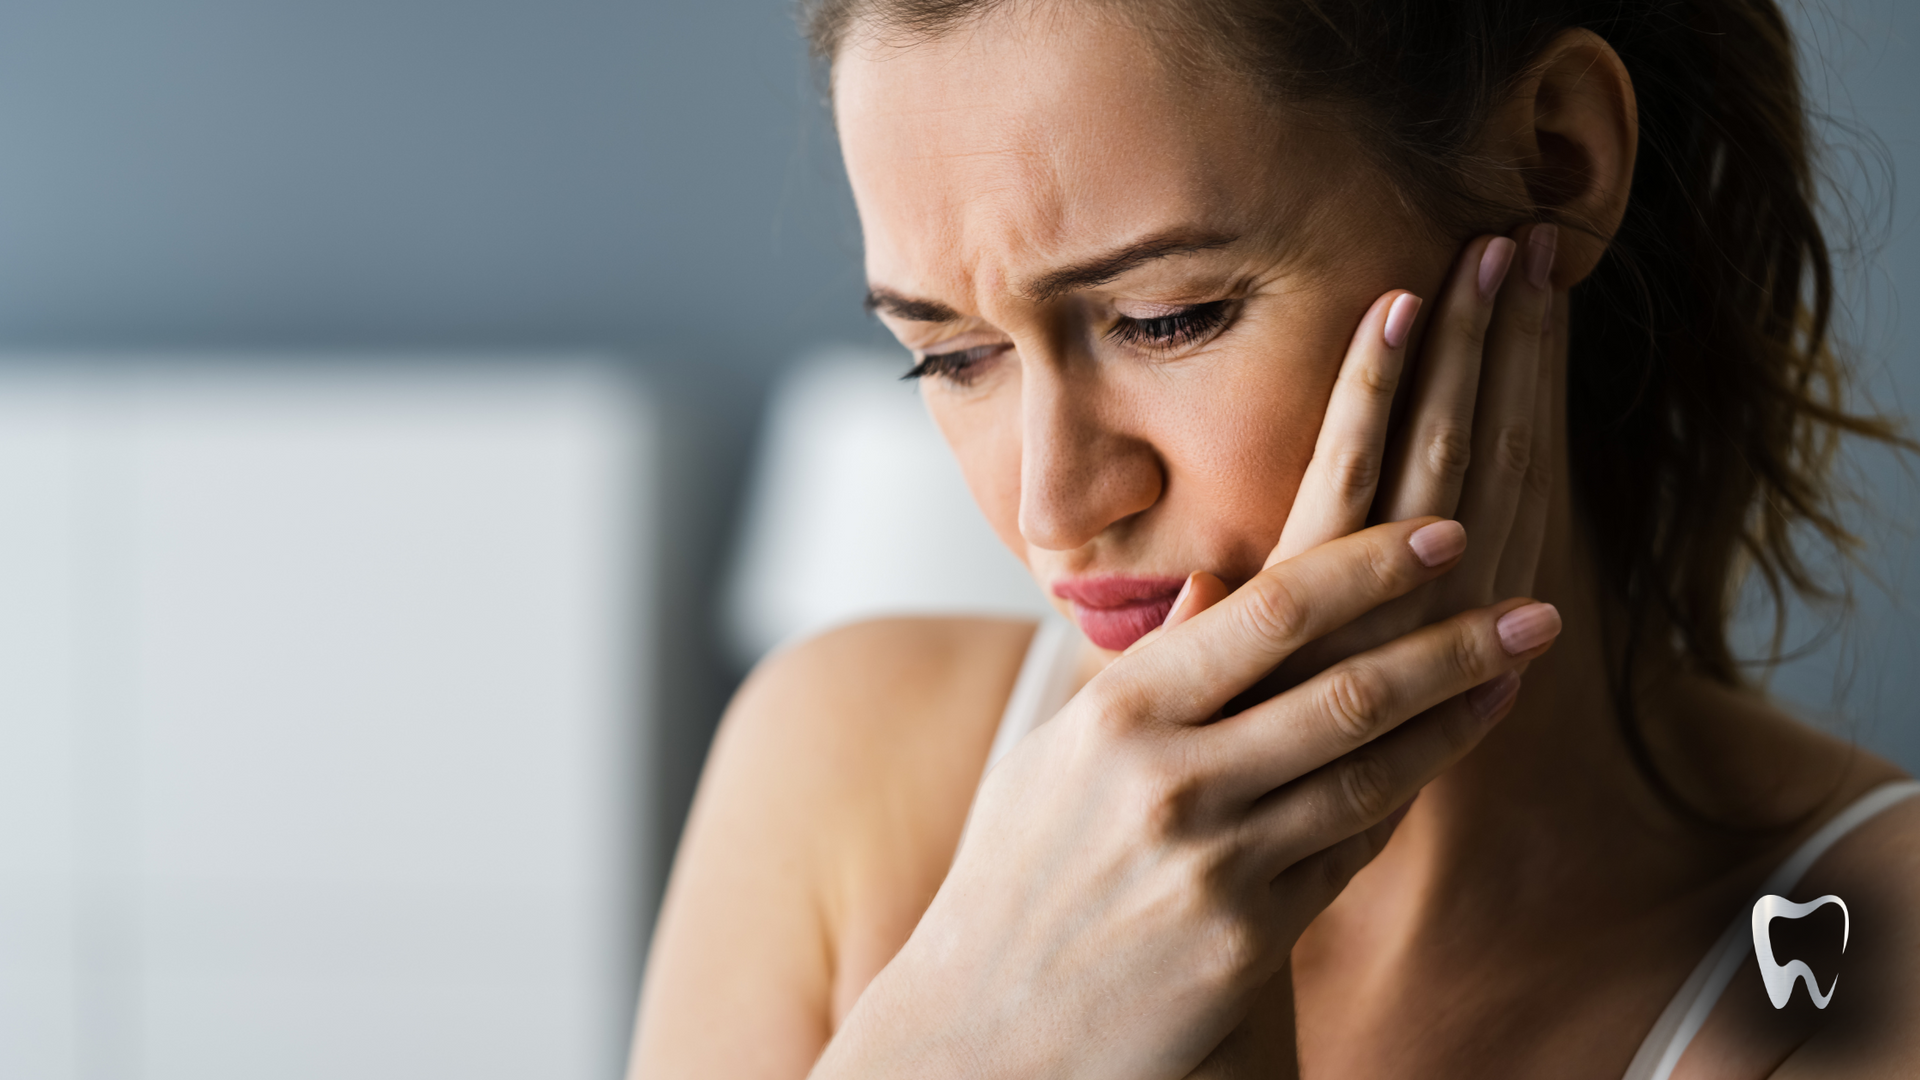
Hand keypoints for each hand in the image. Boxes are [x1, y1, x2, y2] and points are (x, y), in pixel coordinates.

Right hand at [807, 271, 1561, 1079]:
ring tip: (1522, 657)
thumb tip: (1215, 588)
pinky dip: (1414, 791)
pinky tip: (1459, 747)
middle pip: (1343, 682)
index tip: (1444, 525)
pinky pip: (1354, 850)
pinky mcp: (1245, 941)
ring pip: (1370, 768)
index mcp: (1119, 713)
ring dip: (1459, 708)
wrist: (986, 1029)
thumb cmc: (1023, 875)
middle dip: (1450, 631)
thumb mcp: (1060, 756)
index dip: (1370, 561)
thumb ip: (1147, 673)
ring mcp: (1211, 863)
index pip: (1269, 609)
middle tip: (1530, 598)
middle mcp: (1167, 779)